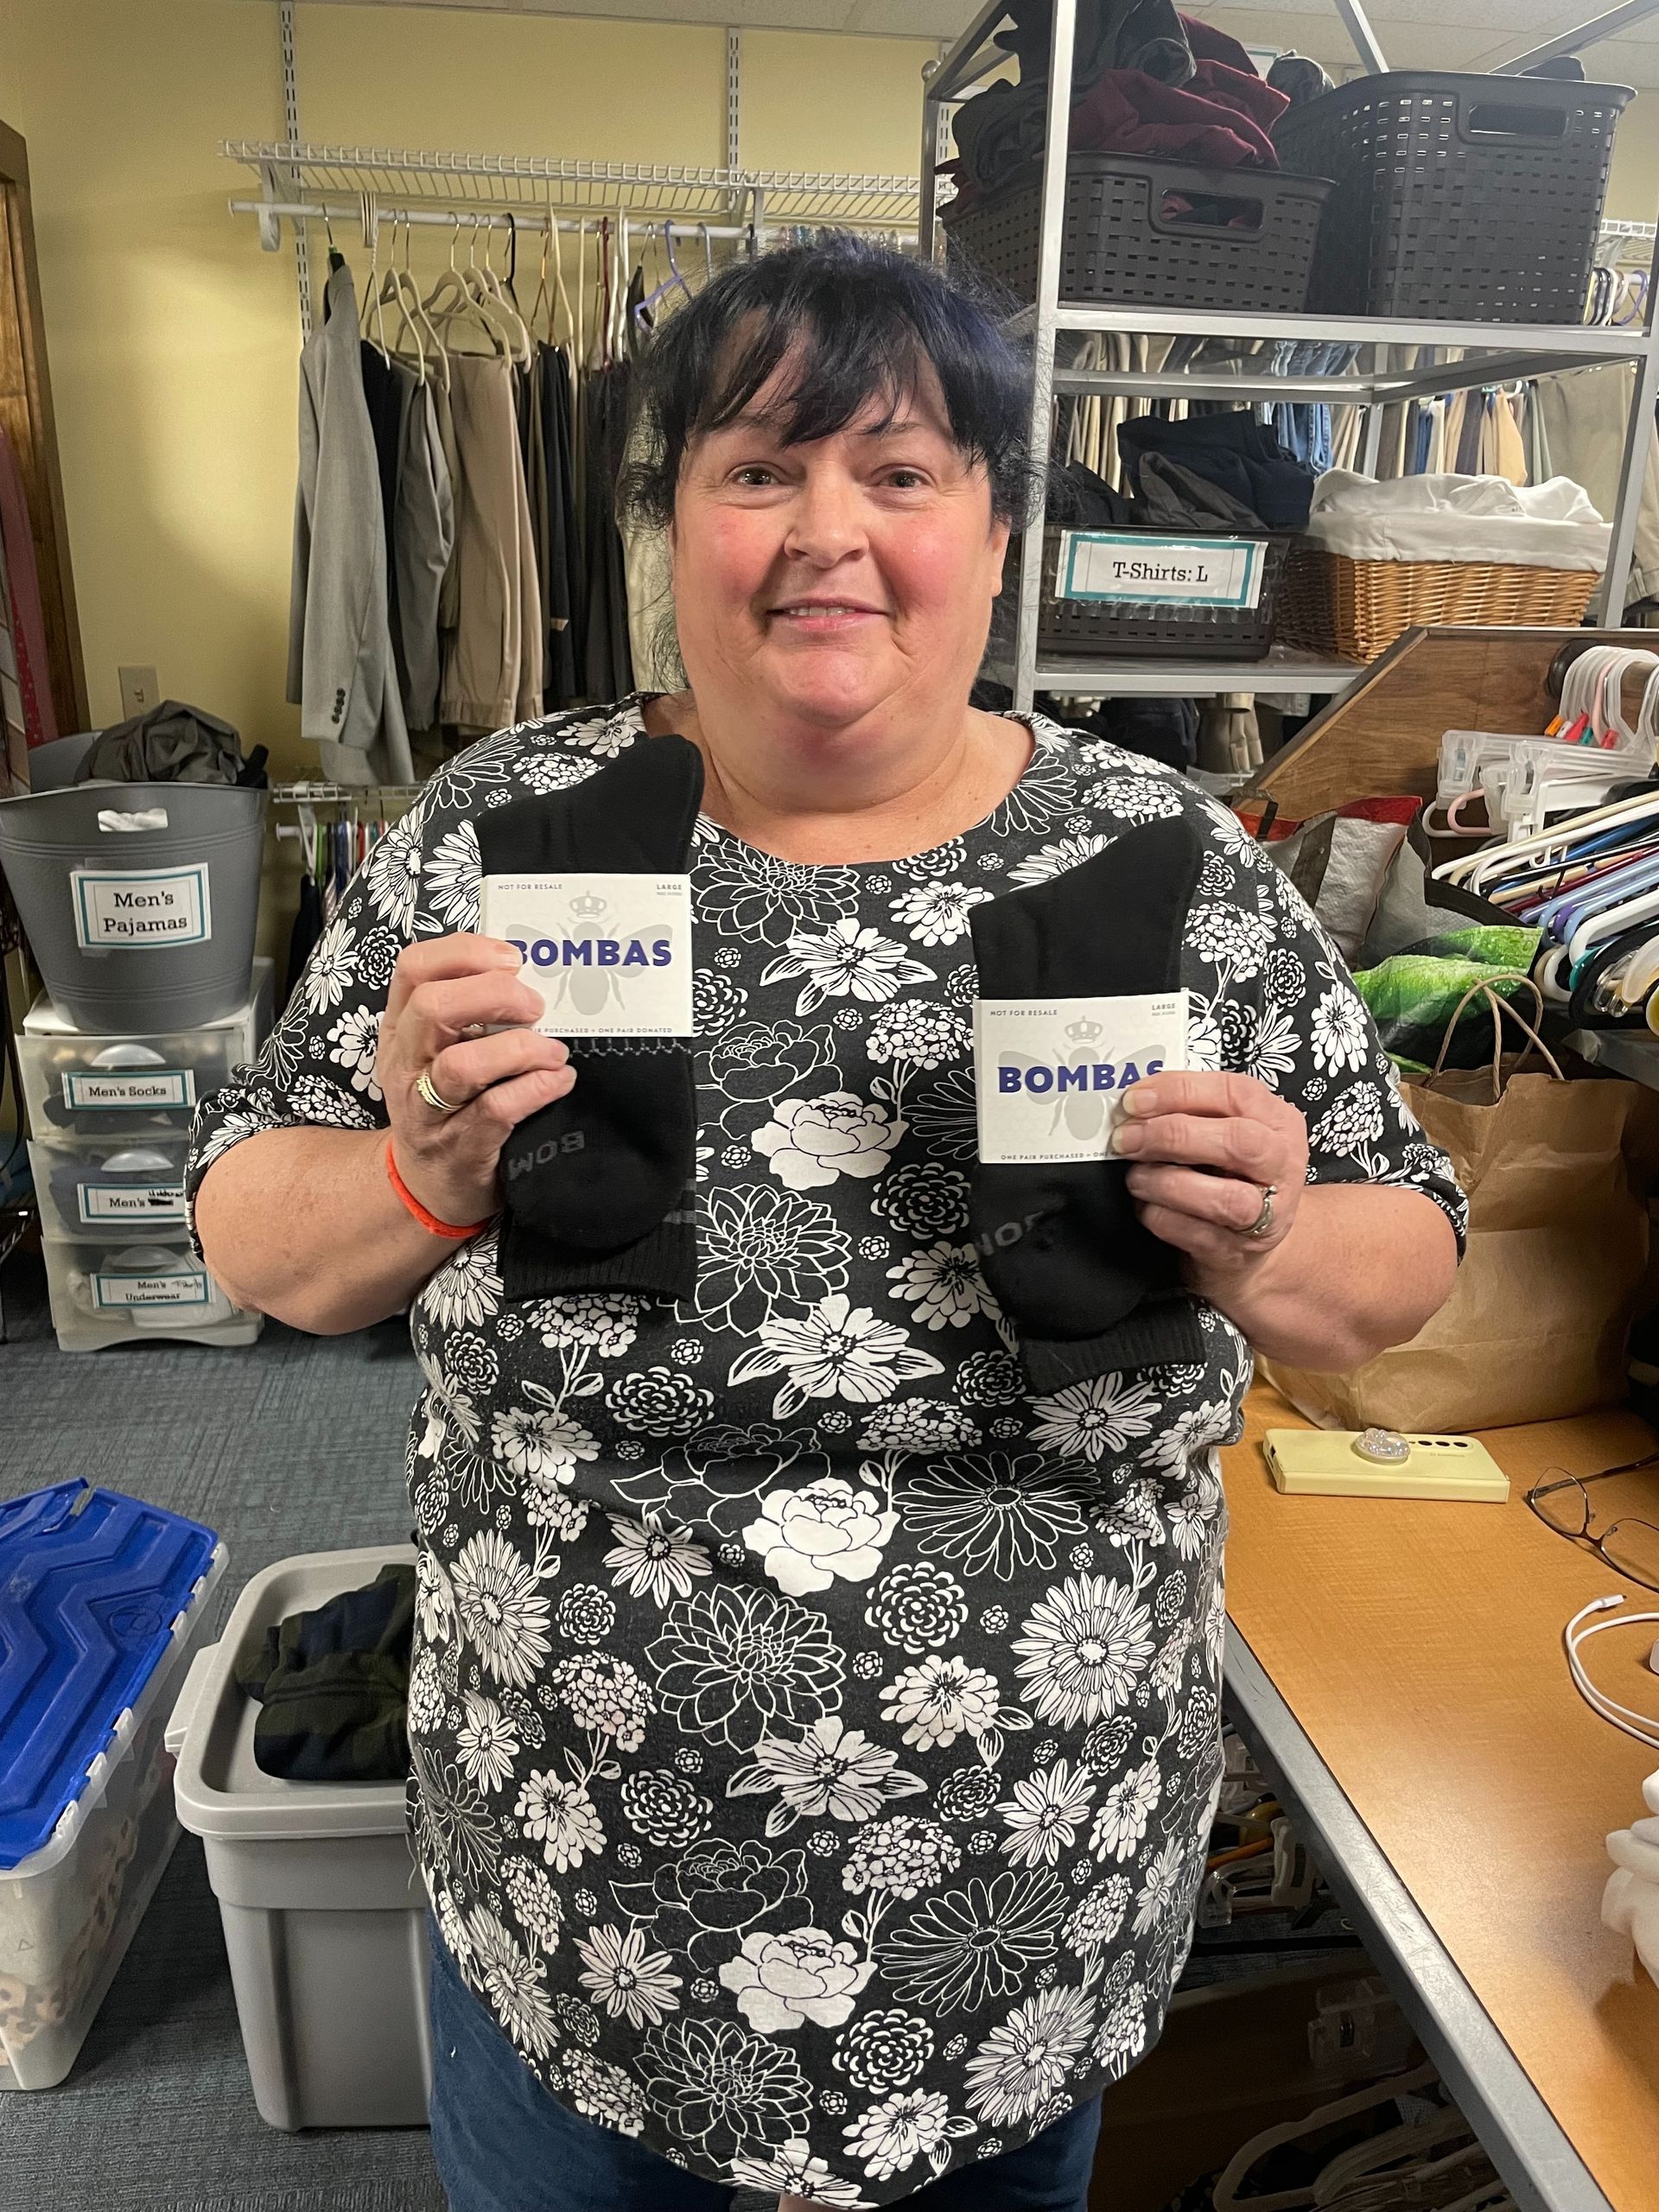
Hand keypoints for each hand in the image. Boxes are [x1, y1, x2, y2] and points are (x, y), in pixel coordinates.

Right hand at [377, 936, 573, 1226]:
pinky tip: (559, 1081)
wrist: (428, 1186)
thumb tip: (530, 970)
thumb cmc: (447, 1105)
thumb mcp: (439, 1051)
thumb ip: (471, 1011)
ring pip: (462, 1065)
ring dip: (520, 1049)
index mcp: (401, 1028)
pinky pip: (497, 1111)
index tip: (512, 959)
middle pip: (433, 1007)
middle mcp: (407, 1065)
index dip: (465, 952)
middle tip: (535, 1006)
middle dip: (494, 995)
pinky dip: (537, 1090)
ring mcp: (428, 1110)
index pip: (414, 968)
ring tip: (554, 1053)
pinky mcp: (460, 1148)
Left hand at [1113, 1070, 1308, 1286]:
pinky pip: (1193, 1233)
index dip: (1179, 1092)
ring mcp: (1266, 1213)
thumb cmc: (1231, 1176)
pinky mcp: (1237, 1251)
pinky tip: (1146, 1205)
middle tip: (1127, 1139)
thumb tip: (1134, 1106)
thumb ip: (1190, 1112)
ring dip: (1164, 1183)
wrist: (1251, 1245)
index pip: (1235, 1093)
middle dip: (1172, 1136)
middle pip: (1238, 1141)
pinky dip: (1159, 1216)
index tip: (1134, 1100)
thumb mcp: (1224, 1132)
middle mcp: (1281, 1165)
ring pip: (1222, 1197)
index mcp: (1278, 1122)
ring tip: (1136, 1177)